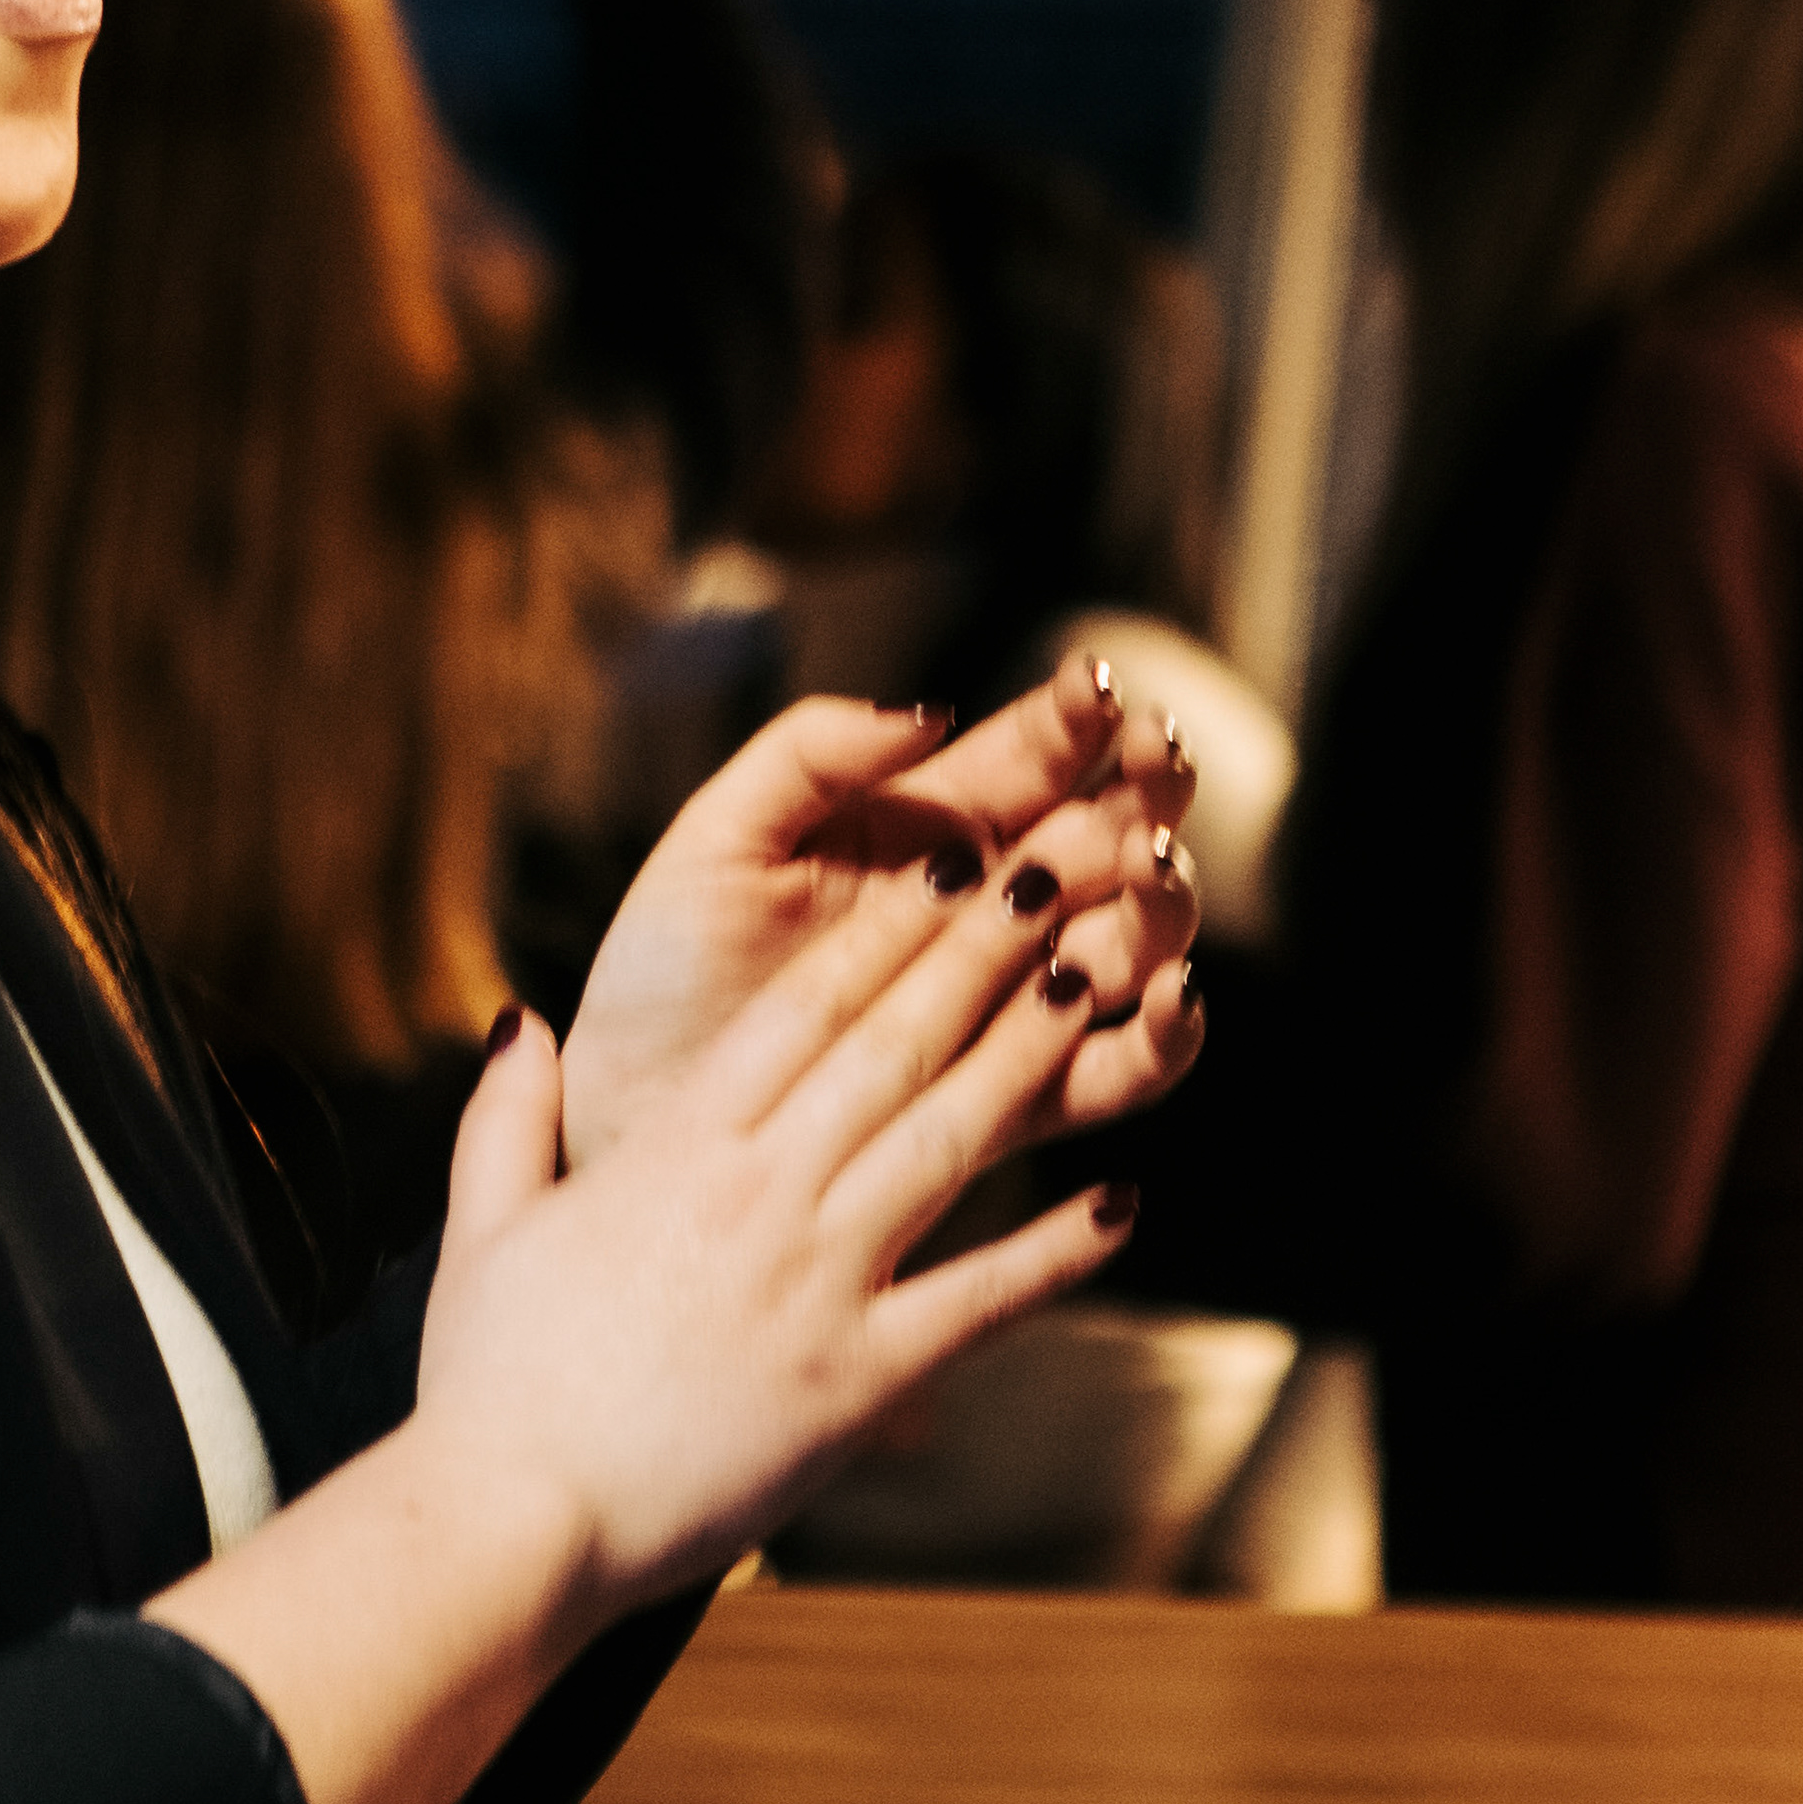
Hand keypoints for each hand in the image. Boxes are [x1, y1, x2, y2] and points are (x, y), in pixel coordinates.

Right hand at [420, 843, 1153, 1625]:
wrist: (511, 1522)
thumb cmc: (490, 1384)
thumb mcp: (484, 1226)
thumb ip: (506, 1114)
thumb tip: (518, 1018)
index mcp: (675, 1151)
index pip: (801, 1011)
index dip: (885, 929)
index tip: (947, 865)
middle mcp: (760, 1197)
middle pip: (892, 1048)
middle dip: (980, 953)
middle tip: (1053, 873)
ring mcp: (818, 1286)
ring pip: (945, 1143)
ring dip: (1030, 1057)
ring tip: (1098, 984)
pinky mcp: (858, 1381)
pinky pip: (978, 1301)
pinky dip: (1054, 1252)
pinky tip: (1121, 1202)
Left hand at [562, 654, 1203, 1180]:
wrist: (632, 1116)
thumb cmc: (664, 977)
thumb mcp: (719, 842)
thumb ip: (809, 755)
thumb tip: (932, 710)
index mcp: (927, 826)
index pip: (1036, 755)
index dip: (1081, 715)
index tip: (1100, 688)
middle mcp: (990, 910)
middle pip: (1109, 840)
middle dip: (1143, 801)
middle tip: (1146, 777)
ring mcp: (1014, 1005)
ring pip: (1134, 944)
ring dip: (1165, 907)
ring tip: (1153, 876)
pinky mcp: (1021, 1101)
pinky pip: (1122, 1071)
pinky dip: (1166, 1035)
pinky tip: (1170, 996)